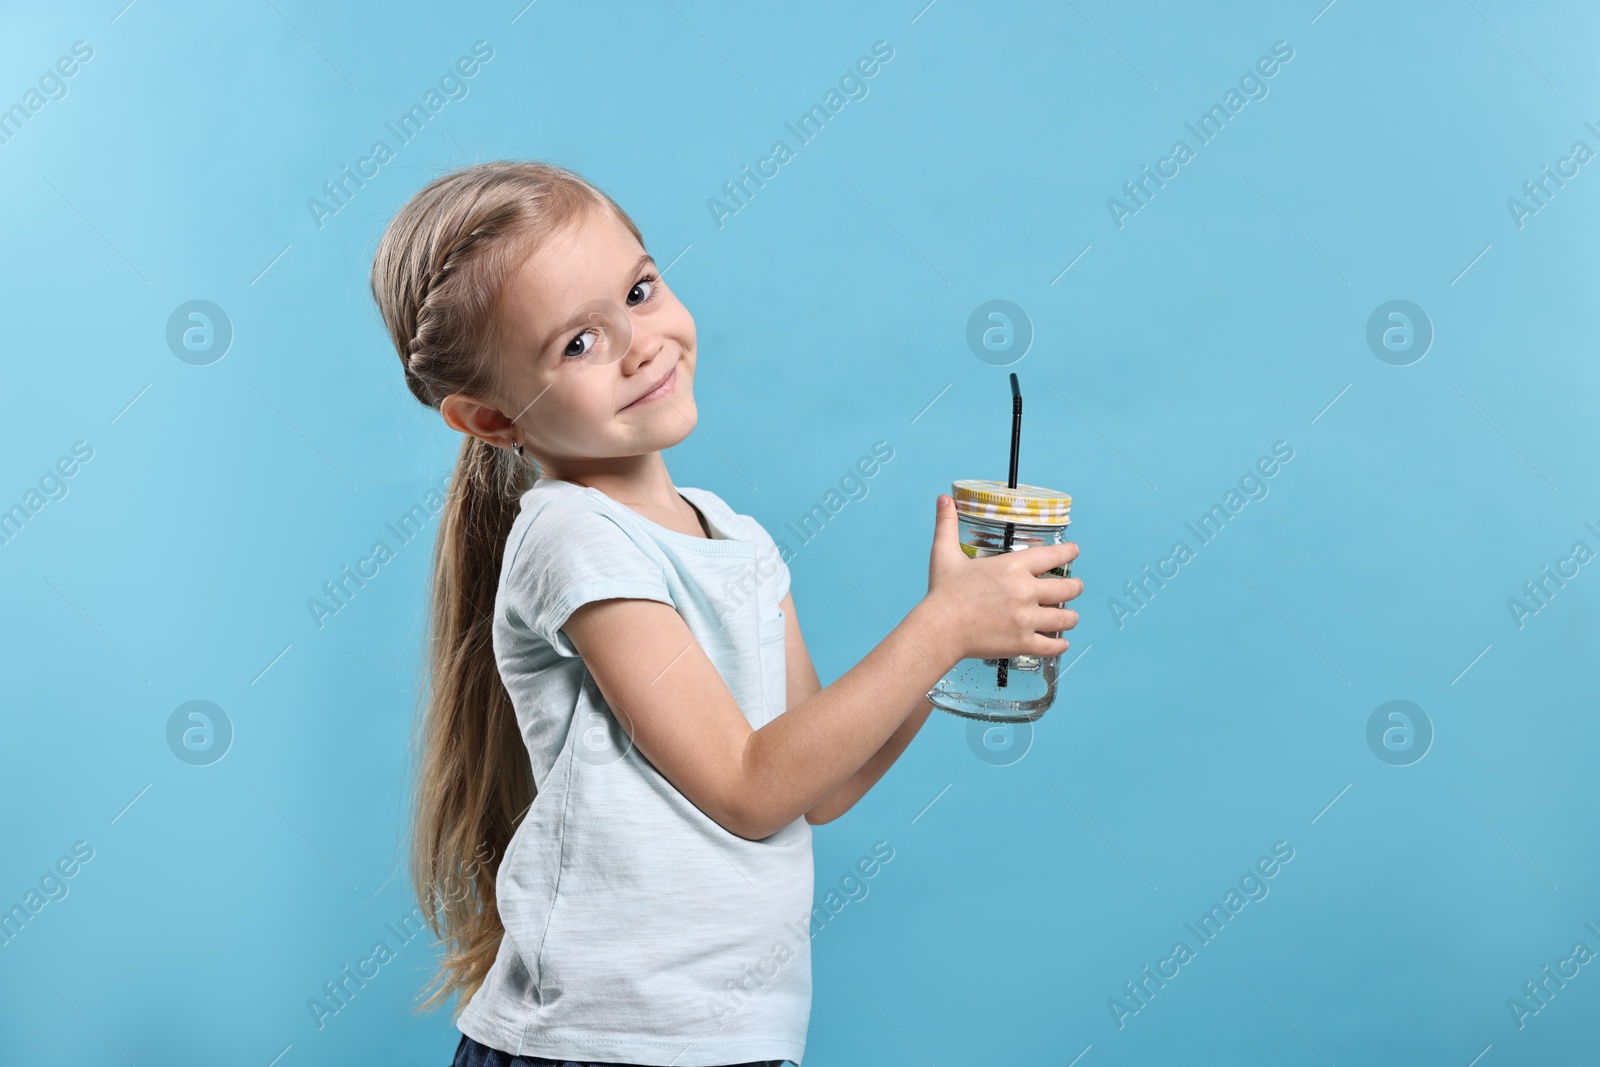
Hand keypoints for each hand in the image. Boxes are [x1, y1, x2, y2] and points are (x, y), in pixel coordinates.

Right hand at [920, 493, 1081, 663]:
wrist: (938, 629)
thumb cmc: (943, 593)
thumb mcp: (944, 554)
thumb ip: (947, 524)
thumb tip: (944, 499)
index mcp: (1012, 567)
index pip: (1053, 555)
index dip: (1069, 552)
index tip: (1074, 551)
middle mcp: (1025, 591)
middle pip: (1068, 588)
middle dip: (1075, 587)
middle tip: (1075, 587)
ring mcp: (1026, 619)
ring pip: (1066, 618)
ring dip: (1071, 617)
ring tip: (1070, 617)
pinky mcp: (1022, 642)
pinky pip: (1052, 646)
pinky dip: (1059, 645)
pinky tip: (1060, 643)